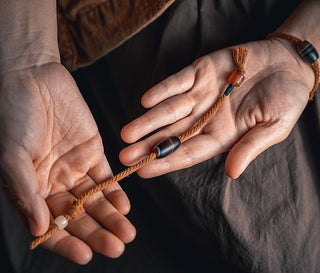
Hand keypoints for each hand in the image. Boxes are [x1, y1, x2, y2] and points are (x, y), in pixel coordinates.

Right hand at [0, 63, 134, 263]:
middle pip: (78, 216)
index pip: (50, 225)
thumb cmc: (13, 117)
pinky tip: (125, 206)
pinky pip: (106, 176)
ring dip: (112, 217)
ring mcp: (74, 168)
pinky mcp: (92, 151)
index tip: (86, 256)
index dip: (66, 242)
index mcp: (31, 190)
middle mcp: (54, 184)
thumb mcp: (12, 156)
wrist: (32, 79)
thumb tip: (39, 229)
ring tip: (127, 233)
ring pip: (95, 199)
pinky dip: (115, 191)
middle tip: (117, 247)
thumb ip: (26, 193)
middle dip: (97, 233)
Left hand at [120, 39, 312, 178]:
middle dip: (148, 145)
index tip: (144, 171)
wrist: (289, 64)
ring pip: (169, 110)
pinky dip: (162, 90)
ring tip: (127, 134)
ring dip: (148, 121)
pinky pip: (177, 82)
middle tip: (125, 157)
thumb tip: (231, 173)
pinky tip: (146, 101)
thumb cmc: (286, 99)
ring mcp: (201, 94)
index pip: (189, 153)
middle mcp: (206, 117)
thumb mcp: (274, 128)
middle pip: (172, 134)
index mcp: (221, 135)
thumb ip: (250, 148)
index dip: (166, 162)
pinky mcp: (200, 71)